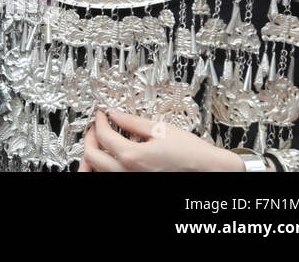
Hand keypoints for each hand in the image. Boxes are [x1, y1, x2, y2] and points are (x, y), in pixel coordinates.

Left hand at [78, 109, 243, 171]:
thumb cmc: (191, 153)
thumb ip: (132, 122)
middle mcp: (128, 173)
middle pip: (92, 156)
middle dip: (89, 138)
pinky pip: (111, 177)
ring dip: (93, 156)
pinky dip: (103, 169)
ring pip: (98, 171)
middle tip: (96, 126)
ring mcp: (132, 181)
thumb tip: (114, 113)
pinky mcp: (138, 185)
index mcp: (133, 157)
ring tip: (97, 144)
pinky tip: (107, 161)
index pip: (103, 136)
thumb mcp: (160, 130)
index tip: (101, 114)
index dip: (99, 121)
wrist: (209, 170)